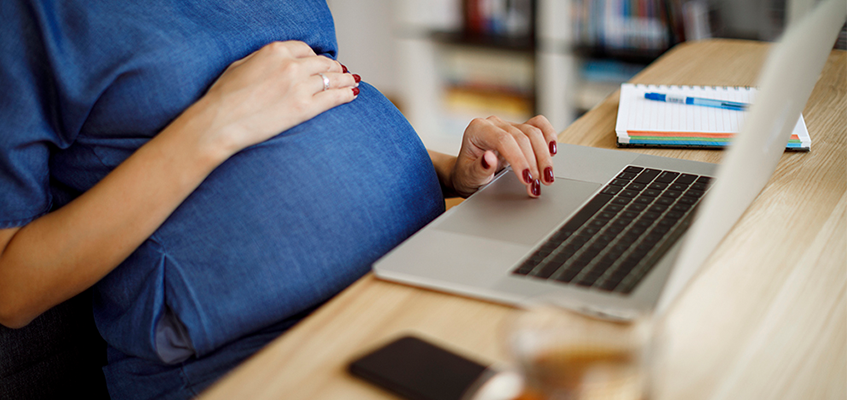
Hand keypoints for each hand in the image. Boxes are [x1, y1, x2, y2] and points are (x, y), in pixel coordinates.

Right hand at [200, 40, 359, 156]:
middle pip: (322, 63)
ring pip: (332, 78)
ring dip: (345, 79)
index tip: (319, 63)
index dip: (314, 57)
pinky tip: (353, 94)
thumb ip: (263, 60)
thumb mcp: (241, 66)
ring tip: (352, 81)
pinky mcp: (305, 107)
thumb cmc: (224, 97)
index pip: (305, 49)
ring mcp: (300, 86)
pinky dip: (346, 94)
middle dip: (333, 68)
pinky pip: (333, 97)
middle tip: (340, 72)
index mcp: (275, 51)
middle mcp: (291, 65)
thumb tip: (276, 63)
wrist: (220, 122)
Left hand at [451, 115, 557, 197]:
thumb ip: (478, 169)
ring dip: (544, 157)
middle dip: (534, 162)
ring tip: (546, 178)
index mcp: (478, 130)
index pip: (503, 140)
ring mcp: (508, 125)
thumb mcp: (468, 177)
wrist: (468, 173)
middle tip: (537, 184)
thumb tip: (489, 158)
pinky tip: (552, 152)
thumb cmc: (466, 175)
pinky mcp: (520, 129)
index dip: (518, 159)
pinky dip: (549, 136)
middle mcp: (494, 123)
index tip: (526, 179)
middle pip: (522, 136)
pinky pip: (539, 125)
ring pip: (534, 132)